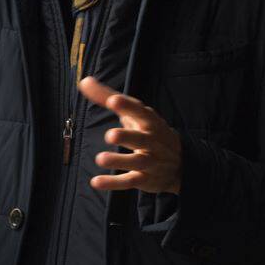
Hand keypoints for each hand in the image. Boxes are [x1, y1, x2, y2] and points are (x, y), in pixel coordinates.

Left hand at [78, 76, 182, 193]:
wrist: (180, 163)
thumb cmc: (150, 131)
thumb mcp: (134, 113)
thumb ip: (108, 97)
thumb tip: (84, 81)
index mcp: (149, 122)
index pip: (140, 112)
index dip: (127, 106)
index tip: (113, 100)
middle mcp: (151, 141)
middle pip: (141, 138)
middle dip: (127, 136)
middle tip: (110, 135)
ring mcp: (149, 161)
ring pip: (135, 162)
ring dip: (119, 161)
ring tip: (100, 159)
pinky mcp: (144, 179)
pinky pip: (128, 181)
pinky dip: (113, 183)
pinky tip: (96, 182)